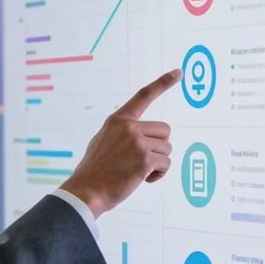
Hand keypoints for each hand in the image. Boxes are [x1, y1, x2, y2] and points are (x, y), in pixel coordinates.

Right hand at [61, 68, 182, 217]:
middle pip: (164, 130)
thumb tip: (140, 136)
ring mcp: (137, 142)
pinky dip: (158, 174)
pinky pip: (165, 164)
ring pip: (166, 149)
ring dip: (158, 163)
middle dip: (159, 147)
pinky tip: (142, 179)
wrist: (87, 191)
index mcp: (118, 120)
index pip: (143, 96)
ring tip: (138, 172)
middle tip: (142, 161)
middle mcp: (129, 127)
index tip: (178, 72)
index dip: (163, 83)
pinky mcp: (145, 159)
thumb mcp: (102, 141)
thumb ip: (121, 133)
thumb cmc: (95, 171)